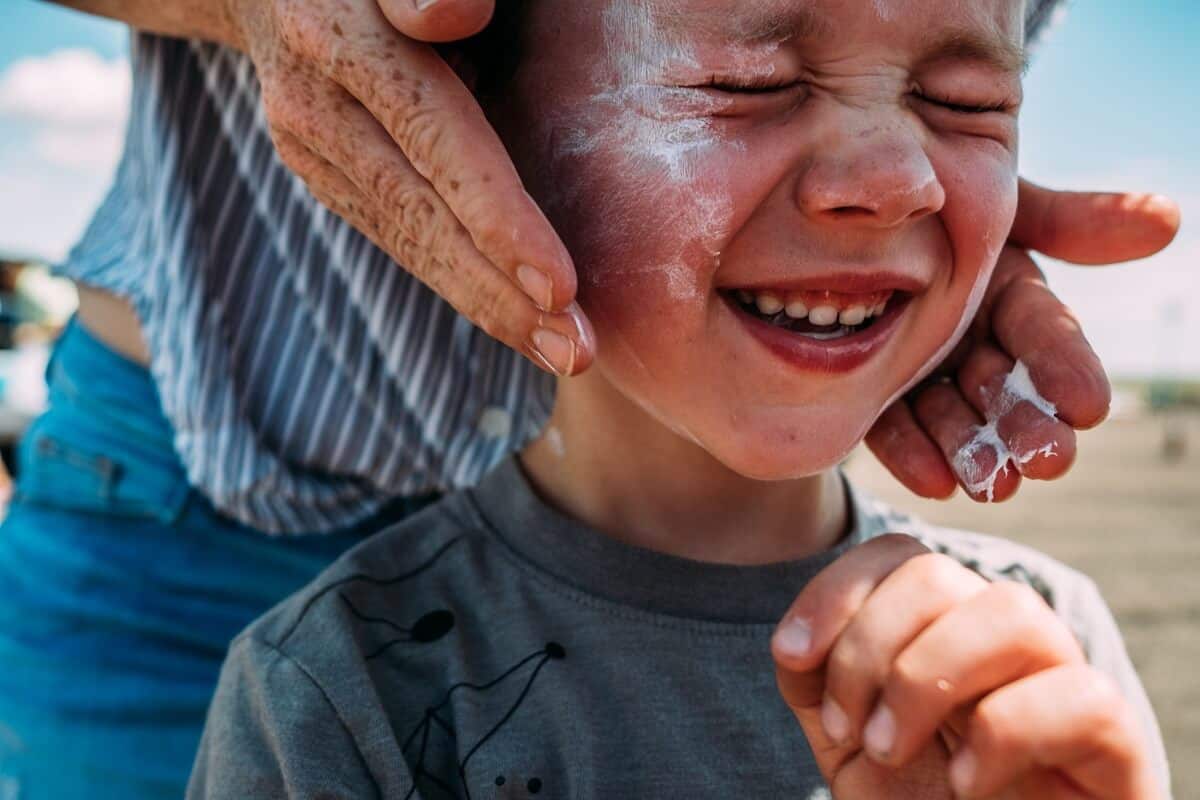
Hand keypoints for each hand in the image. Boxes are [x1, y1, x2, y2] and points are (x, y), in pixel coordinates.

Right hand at [222, 0, 594, 375]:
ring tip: (561, 352)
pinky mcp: (322, 174)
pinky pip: (397, 236)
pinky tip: (513, 319)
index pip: (432, 134)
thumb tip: (454, 13)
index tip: (560, 286)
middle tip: (577, 353)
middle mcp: (314, 100)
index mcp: (340, 32)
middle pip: (420, 212)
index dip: (495, 214)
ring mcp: (310, 145)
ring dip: (487, 305)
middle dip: (501, 293)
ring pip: (406, 239)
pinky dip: (457, 281)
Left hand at [770, 535, 1161, 798]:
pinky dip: (1004, 735)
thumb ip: (816, 681)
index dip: (836, 590)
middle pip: (939, 573)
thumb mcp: (847, 739)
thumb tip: (796, 645)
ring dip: (927, 679)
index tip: (790, 654)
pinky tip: (965, 784)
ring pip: (1013, 610)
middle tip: (850, 730)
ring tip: (890, 750)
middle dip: (869, 648)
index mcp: (943, 627)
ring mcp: (1062, 680)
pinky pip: (1079, 695)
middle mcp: (1004, 640)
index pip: (898, 555)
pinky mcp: (1113, 739)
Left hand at [868, 181, 1180, 501]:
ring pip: (949, 413)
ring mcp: (917, 366)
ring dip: (971, 449)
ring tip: (988, 486)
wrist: (823, 205)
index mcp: (1003, 290)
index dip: (1065, 365)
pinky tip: (931, 480)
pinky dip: (909, 451)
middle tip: (1045, 463)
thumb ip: (1066, 218)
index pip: (1042, 331)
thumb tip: (1170, 219)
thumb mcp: (991, 200)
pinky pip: (886, 422)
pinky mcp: (866, 386)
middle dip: (1024, 424)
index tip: (1088, 405)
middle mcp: (967, 336)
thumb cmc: (924, 193)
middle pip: (1001, 385)